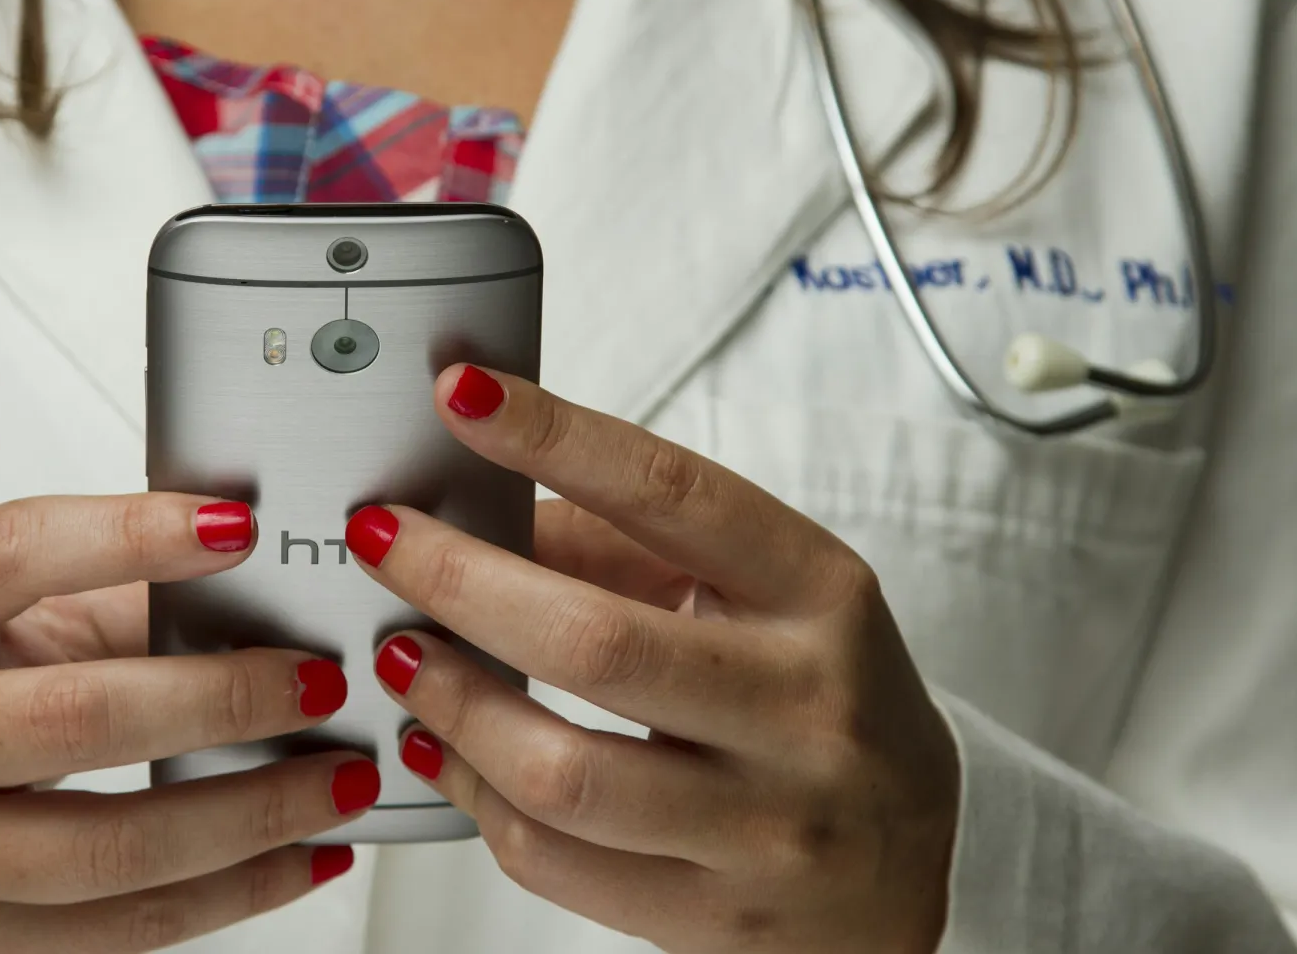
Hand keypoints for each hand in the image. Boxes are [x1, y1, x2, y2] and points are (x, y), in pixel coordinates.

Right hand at [0, 494, 378, 953]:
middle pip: (74, 718)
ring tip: (339, 776)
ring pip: (111, 848)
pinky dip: (234, 892)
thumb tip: (263, 594)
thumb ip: (114, 599)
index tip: (237, 527)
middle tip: (320, 680)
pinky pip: (124, 929)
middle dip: (223, 698)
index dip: (128, 534)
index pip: (6, 555)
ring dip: (253, 813)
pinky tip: (301, 855)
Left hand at [347, 366, 958, 952]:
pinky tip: (443, 748)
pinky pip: (554, 861)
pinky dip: (474, 796)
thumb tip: (475, 506)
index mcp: (821, 596)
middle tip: (383, 542)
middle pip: (595, 643)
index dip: (556, 438)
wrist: (914, 867)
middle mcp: (805, 710)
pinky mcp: (714, 919)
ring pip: (560, 774)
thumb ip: (623, 546)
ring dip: (451, 704)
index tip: (462, 395)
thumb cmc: (818, 701)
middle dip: (458, 581)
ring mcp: (764, 828)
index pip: (675, 497)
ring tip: (402, 654)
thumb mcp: (761, 598)